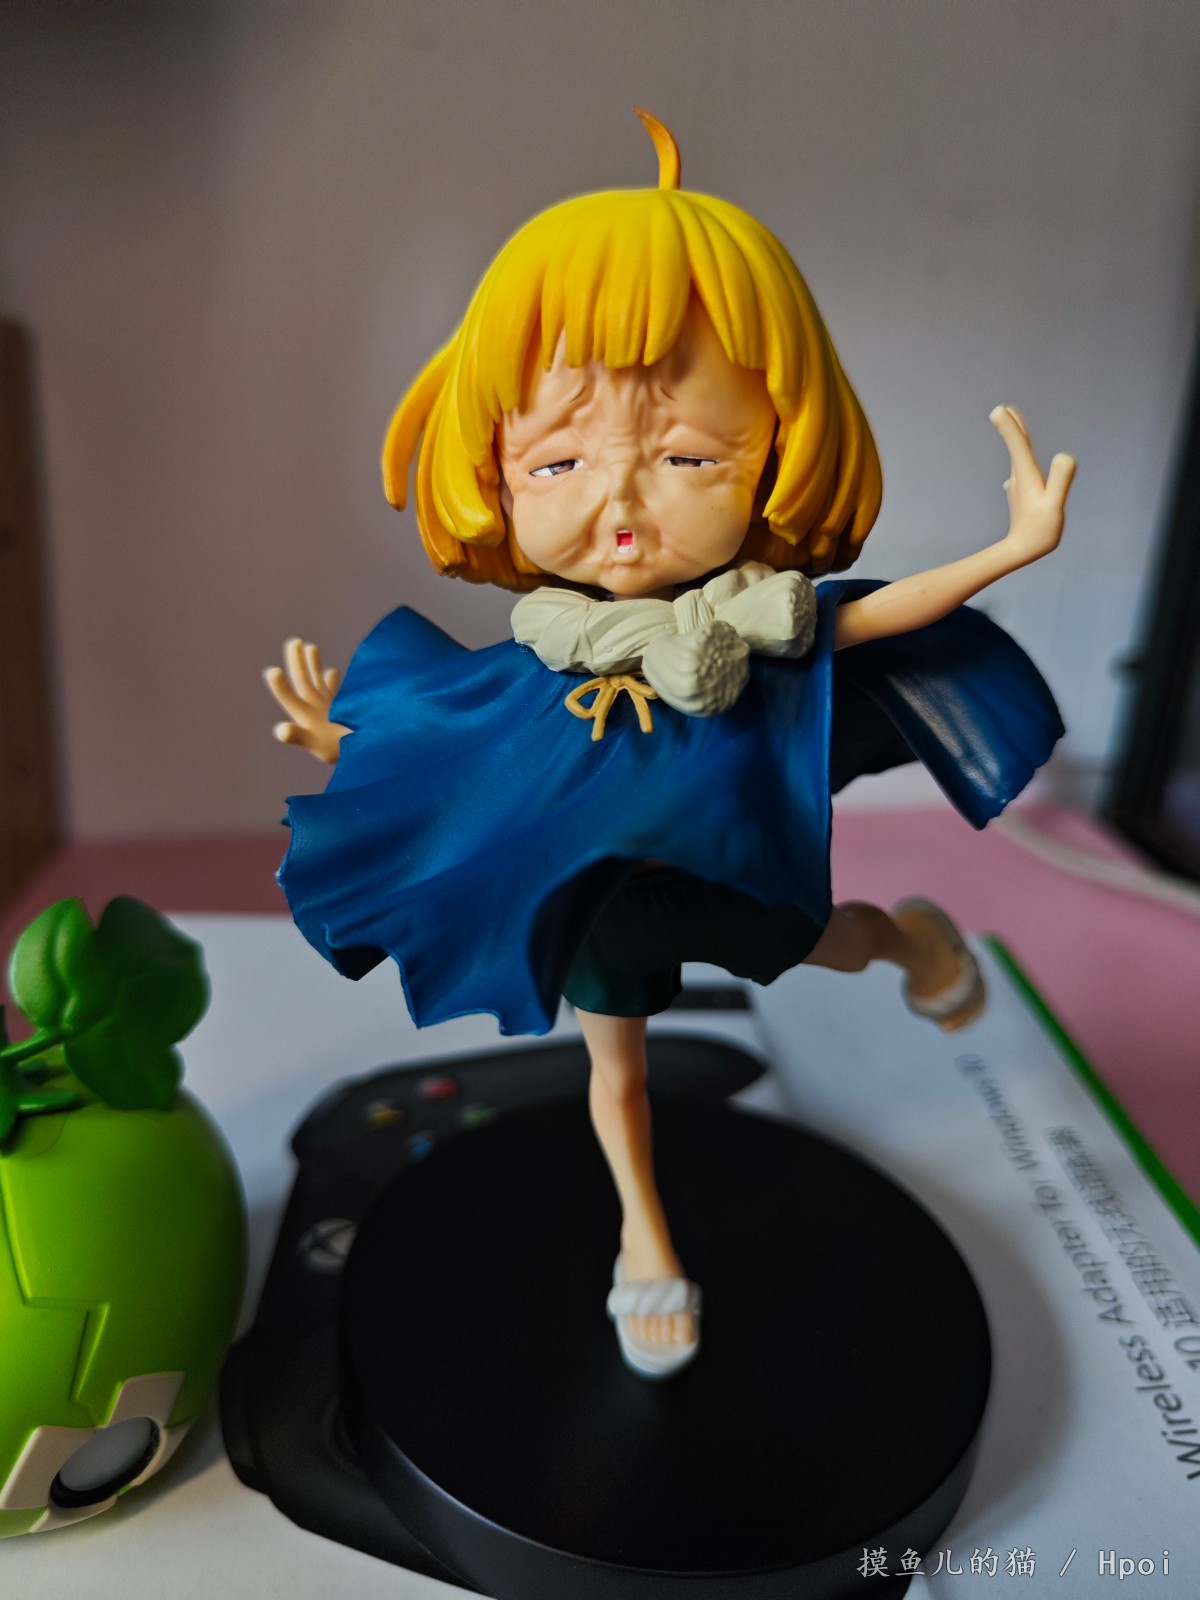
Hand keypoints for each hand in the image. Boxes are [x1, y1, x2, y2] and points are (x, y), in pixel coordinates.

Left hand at [264, 638, 347, 764]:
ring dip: (312, 665)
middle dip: (297, 662)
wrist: (369, 757)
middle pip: (303, 682)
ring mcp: (329, 710)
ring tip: (309, 646)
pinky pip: (336, 692)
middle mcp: (315, 712)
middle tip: (294, 641)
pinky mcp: (344, 711)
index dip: (280, 685)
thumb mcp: (320, 747)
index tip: (272, 670)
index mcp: (307, 717)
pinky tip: (331, 672)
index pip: (290, 697)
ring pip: (317, 683)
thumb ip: (299, 737)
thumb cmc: (344, 753)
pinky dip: (333, 680)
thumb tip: (280, 730)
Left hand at [991, 405, 1075, 565]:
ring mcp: (1018, 486)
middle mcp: (1019, 477)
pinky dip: (1021, 462)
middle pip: (1017, 448)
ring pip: (1018, 459)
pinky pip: (1021, 472)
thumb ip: (1060, 480)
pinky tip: (1019, 470)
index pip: (1019, 444)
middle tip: (1004, 410)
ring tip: (1014, 428)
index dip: (1011, 426)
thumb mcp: (1054, 505)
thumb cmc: (1039, 531)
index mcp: (1026, 475)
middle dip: (1013, 427)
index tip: (999, 409)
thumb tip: (1064, 455)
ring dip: (1017, 442)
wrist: (1020, 552)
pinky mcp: (1020, 495)